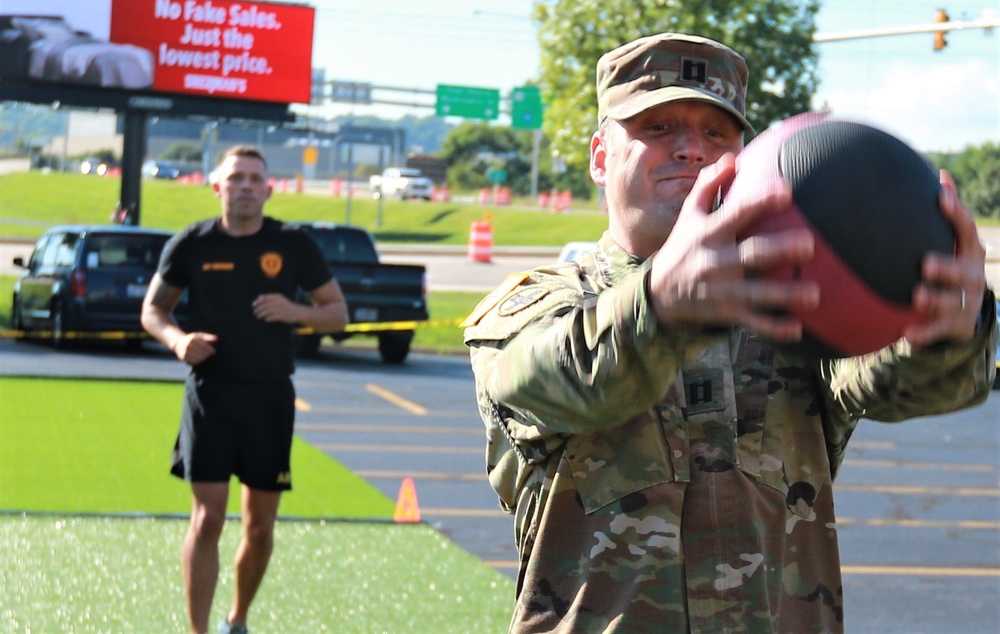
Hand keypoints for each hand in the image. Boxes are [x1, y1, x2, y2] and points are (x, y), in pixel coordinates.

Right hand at [172, 332, 217, 364]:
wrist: (179, 342)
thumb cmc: (192, 339)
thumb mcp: (199, 335)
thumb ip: (208, 337)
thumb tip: (216, 338)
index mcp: (193, 339)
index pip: (204, 346)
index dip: (210, 350)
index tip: (213, 351)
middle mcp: (188, 345)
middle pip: (202, 352)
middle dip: (207, 354)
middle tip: (210, 354)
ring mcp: (185, 352)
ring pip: (198, 358)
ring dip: (204, 357)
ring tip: (206, 356)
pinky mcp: (184, 357)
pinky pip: (194, 361)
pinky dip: (199, 361)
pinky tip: (201, 358)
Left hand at [252, 293, 300, 323]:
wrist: (297, 312)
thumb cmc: (286, 306)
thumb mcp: (279, 299)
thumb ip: (269, 298)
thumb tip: (259, 297)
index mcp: (277, 296)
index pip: (265, 298)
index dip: (258, 301)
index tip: (253, 305)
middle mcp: (279, 302)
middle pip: (265, 305)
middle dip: (258, 309)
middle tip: (255, 313)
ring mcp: (281, 309)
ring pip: (267, 311)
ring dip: (261, 314)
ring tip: (258, 317)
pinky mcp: (282, 316)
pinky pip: (272, 317)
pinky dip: (267, 319)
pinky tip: (265, 320)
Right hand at [648, 153, 819, 341]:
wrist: (658, 294)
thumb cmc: (683, 246)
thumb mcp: (688, 216)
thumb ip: (708, 186)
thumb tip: (731, 158)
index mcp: (710, 234)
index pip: (737, 214)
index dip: (760, 202)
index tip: (786, 190)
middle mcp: (716, 262)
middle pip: (752, 255)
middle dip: (779, 250)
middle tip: (809, 244)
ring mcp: (722, 290)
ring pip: (757, 293)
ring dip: (785, 295)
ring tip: (814, 294)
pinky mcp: (725, 313)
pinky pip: (752, 322)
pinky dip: (773, 328)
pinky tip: (797, 329)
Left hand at [904, 170, 986, 346]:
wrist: (964, 315)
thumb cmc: (953, 268)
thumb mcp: (955, 243)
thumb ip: (950, 214)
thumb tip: (943, 174)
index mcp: (970, 252)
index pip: (967, 230)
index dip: (956, 213)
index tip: (940, 197)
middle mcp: (972, 277)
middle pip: (963, 272)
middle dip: (947, 268)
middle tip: (926, 264)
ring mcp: (965, 303)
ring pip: (951, 302)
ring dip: (934, 299)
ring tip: (917, 296)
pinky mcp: (954, 326)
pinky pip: (937, 331)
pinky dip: (923, 333)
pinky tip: (907, 333)